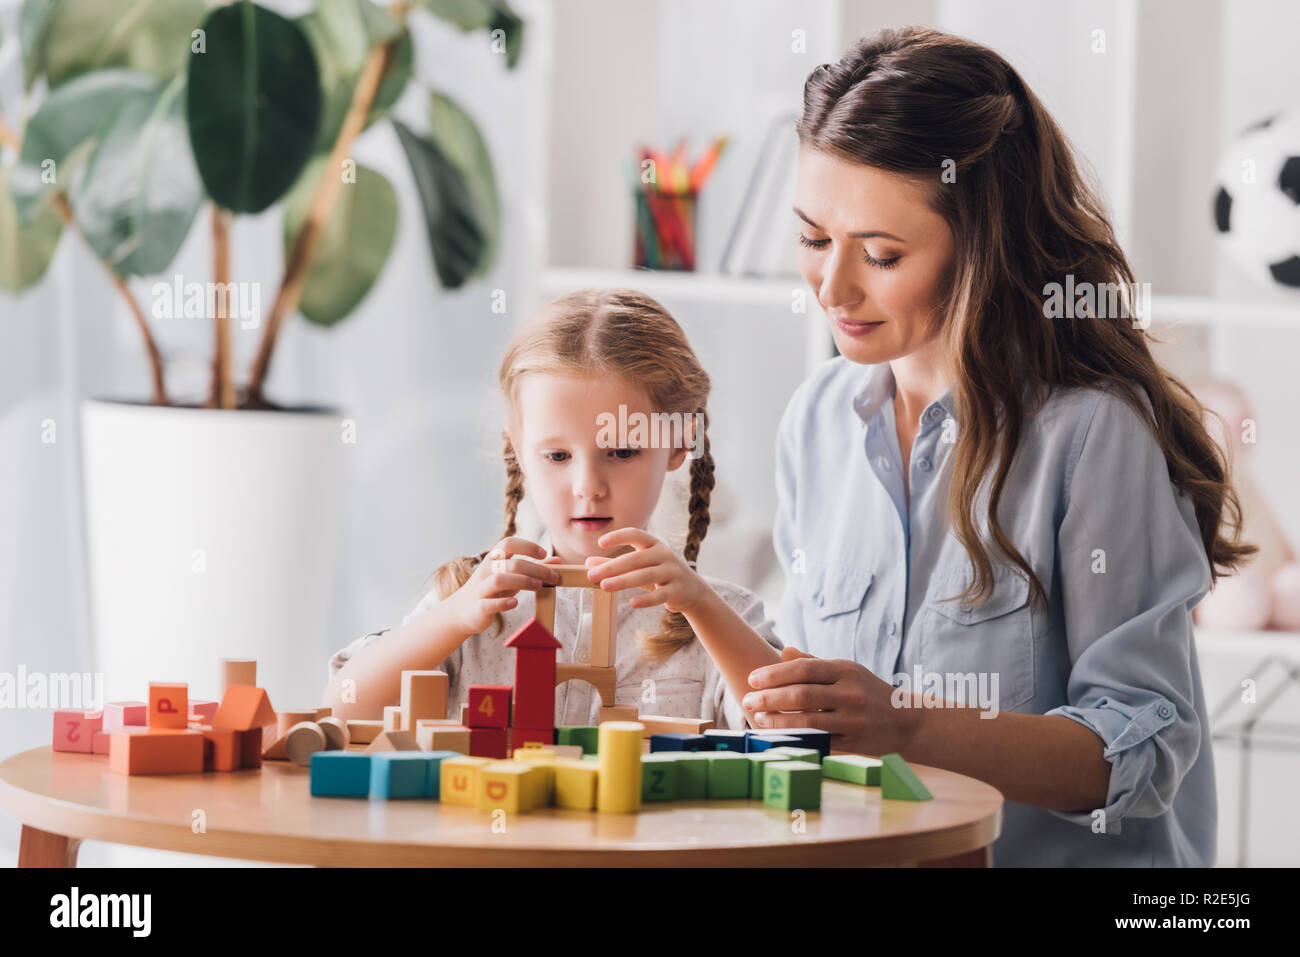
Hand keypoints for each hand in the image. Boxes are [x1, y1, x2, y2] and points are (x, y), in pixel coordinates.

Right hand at [450, 536, 560, 634]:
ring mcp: (480, 589)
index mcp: (493, 560)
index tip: (544, 554)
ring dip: (522, 582)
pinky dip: (503, 603)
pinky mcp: (478, 608)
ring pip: (498, 580)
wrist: (462, 611)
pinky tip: (515, 603)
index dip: (527, 546)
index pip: (508, 543)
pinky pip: (488, 603)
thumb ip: (534, 568)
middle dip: (534, 568)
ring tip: (539, 586)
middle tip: (553, 577)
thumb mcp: (512, 576)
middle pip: (510, 563)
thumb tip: (558, 561)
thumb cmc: (492, 590)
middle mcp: (485, 571)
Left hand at [583, 527, 709, 615]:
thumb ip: (616, 564)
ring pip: (646, 575)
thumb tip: (589, 563)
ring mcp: (672, 572)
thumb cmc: (660, 574)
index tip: (600, 543)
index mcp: (654, 544)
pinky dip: (646, 600)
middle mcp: (664, 555)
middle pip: (636, 558)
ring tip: (604, 586)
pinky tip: (632, 603)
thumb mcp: (640, 566)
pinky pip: (660, 595)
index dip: (619, 536)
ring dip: (623, 581)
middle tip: (592, 575)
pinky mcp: (677, 591)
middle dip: (612, 566)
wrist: (693, 590)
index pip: (636, 534)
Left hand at [741, 648, 914, 754]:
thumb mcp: (846, 671)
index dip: (774, 674)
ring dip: (778, 720)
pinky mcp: (853, 742)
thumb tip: (783, 651)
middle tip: (747, 699)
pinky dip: (795, 738)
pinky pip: (818, 741)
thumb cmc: (868, 691)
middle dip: (770, 698)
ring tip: (758, 718)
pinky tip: (778, 735)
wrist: (906, 721)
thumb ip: (814, 663)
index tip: (752, 679)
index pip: (803, 669)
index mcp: (846, 670)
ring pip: (808, 721)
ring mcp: (853, 720)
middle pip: (801, 695)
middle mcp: (851, 693)